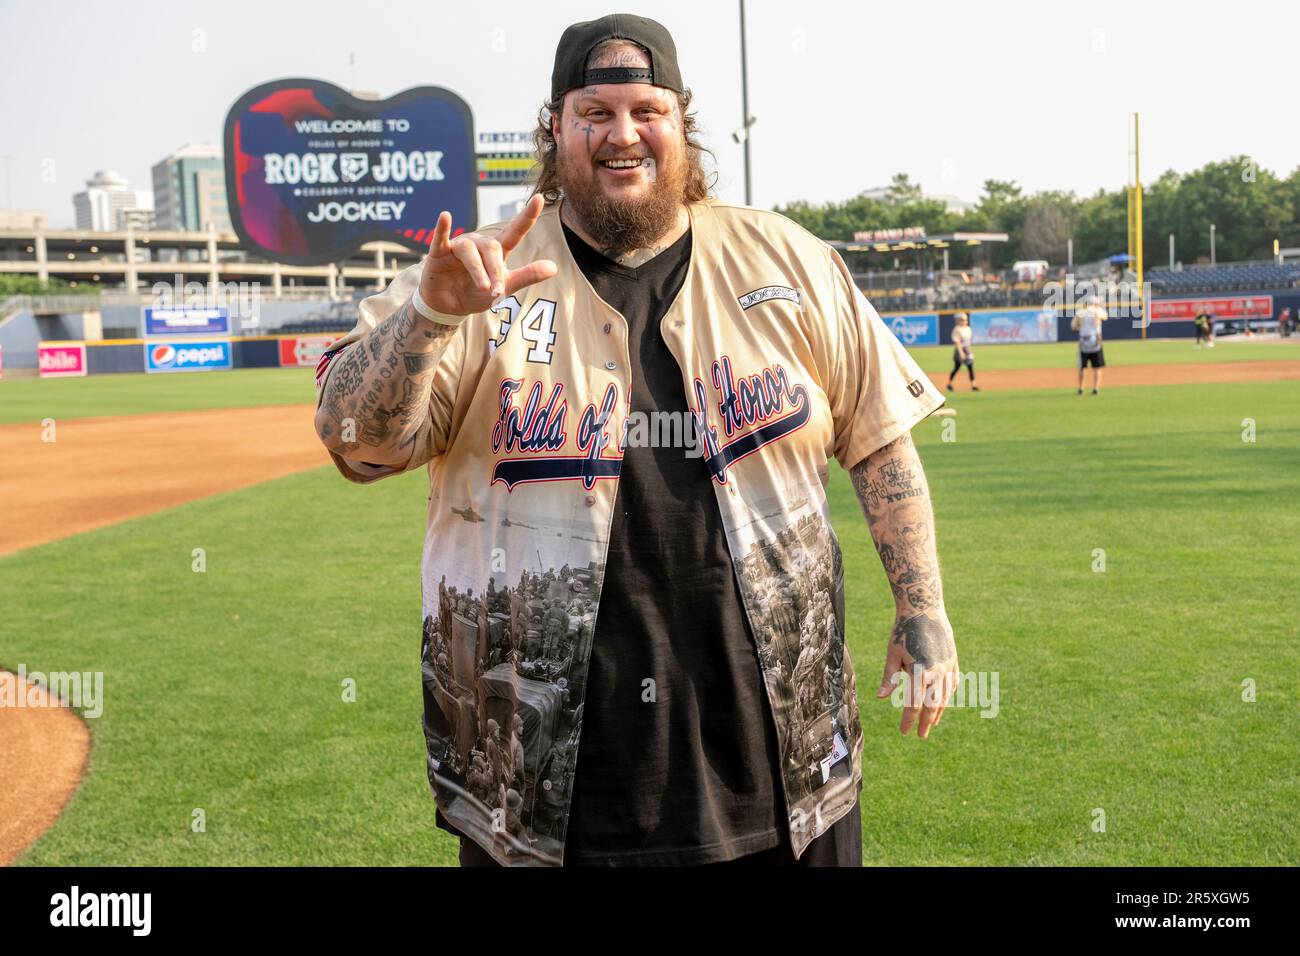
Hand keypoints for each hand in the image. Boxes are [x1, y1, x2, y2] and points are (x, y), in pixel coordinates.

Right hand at [417, 193, 557, 316]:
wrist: (449, 306)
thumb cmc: (477, 293)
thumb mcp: (505, 287)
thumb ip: (527, 276)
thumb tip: (554, 267)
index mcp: (497, 250)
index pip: (515, 232)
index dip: (527, 216)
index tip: (539, 199)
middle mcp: (479, 244)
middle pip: (492, 248)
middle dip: (496, 269)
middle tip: (497, 291)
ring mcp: (459, 246)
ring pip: (470, 252)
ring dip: (478, 270)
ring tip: (484, 288)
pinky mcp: (439, 253)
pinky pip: (440, 239)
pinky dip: (442, 228)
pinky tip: (445, 217)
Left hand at [875, 610, 958, 738]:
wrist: (924, 610)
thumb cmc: (902, 632)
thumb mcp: (892, 654)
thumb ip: (889, 678)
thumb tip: (881, 698)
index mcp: (919, 673)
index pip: (913, 705)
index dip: (908, 720)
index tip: (904, 732)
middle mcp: (936, 673)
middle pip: (932, 705)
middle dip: (926, 722)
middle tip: (921, 735)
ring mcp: (948, 667)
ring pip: (944, 696)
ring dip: (938, 711)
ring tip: (931, 723)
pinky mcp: (953, 660)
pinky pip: (952, 683)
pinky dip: (947, 695)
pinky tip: (942, 702)